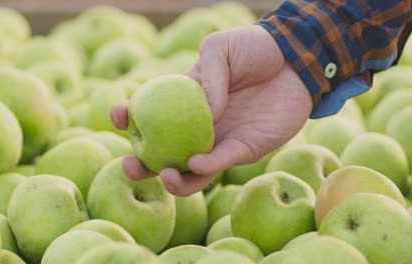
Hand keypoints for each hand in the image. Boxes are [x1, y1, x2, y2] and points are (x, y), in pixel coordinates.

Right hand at [111, 25, 312, 195]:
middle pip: (162, 154)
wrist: (295, 60)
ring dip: (173, 180)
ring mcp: (219, 141)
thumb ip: (206, 75)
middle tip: (130, 165)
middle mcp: (197, 127)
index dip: (127, 118)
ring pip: (190, 171)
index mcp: (183, 102)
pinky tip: (195, 162)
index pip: (148, 114)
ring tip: (165, 176)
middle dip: (141, 165)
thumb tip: (205, 111)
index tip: (116, 116)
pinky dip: (206, 166)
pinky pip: (221, 163)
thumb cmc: (253, 49)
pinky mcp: (244, 149)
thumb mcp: (220, 49)